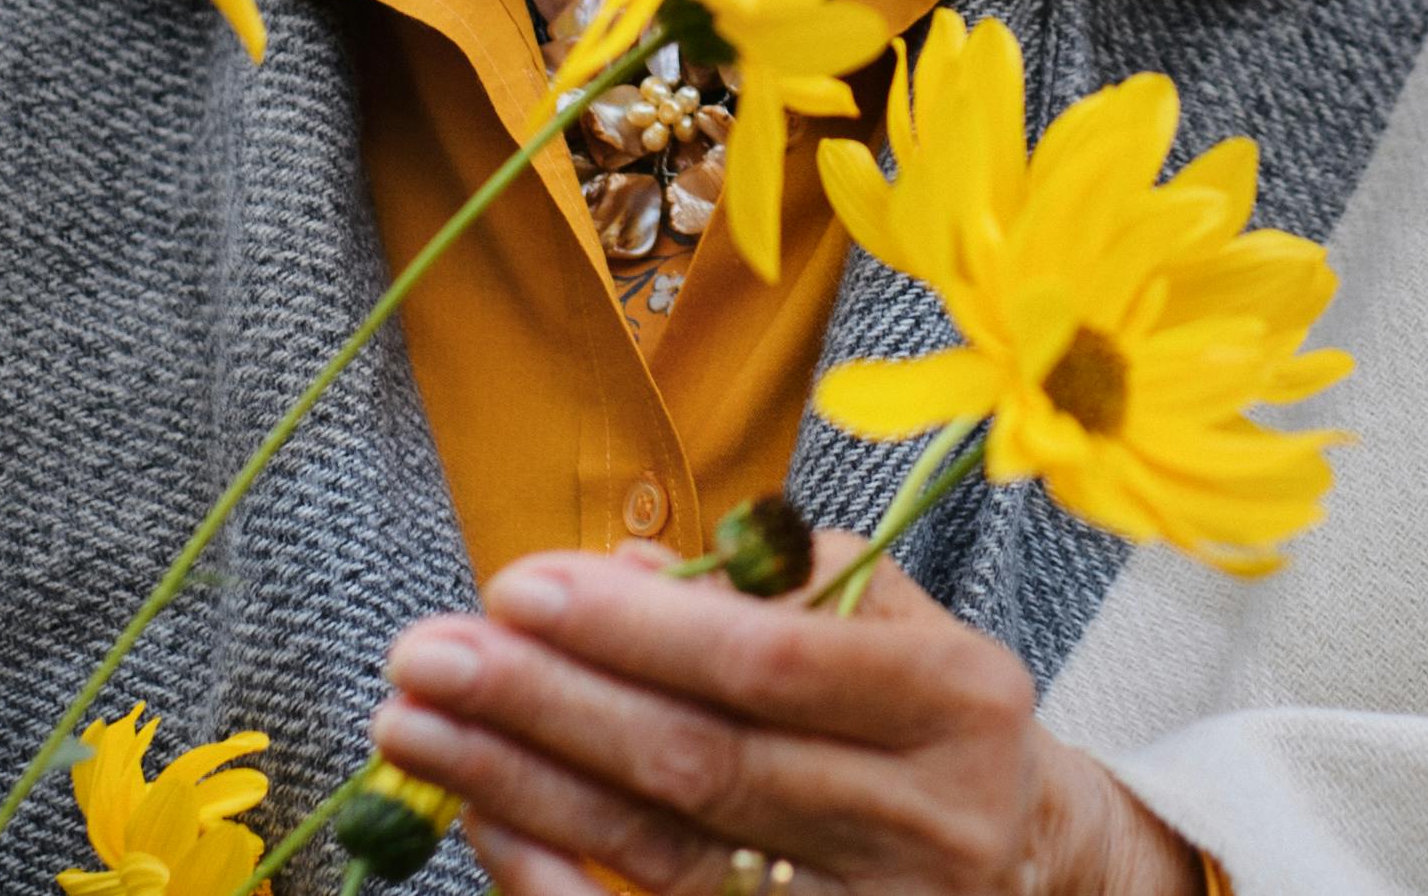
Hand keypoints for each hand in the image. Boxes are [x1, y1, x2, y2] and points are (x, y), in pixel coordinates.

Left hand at [372, 548, 1199, 895]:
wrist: (1013, 861)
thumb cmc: (919, 717)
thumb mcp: (886, 622)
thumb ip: (767, 582)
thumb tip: (621, 563)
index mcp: (956, 699)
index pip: (770, 661)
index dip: (633, 627)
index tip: (514, 587)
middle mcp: (926, 818)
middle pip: (701, 761)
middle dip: (544, 702)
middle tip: (424, 655)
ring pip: (662, 850)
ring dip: (517, 784)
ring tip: (414, 727)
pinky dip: (555, 875)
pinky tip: (483, 819)